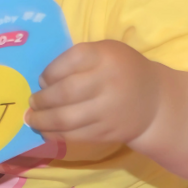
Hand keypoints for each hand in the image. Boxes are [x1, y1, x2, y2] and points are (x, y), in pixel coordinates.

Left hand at [27, 40, 163, 145]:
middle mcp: (108, 82)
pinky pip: (75, 135)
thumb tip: (43, 81)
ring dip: (42, 120)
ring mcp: (109, 110)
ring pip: (66, 118)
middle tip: (32, 102)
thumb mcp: (105, 52)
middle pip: (64, 92)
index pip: (68, 62)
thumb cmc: (121, 70)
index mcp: (104, 56)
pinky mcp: (109, 132)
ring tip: (31, 118)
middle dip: (41, 100)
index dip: (48, 73)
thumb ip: (77, 59)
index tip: (42, 80)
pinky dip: (55, 134)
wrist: (156, 101)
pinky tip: (45, 131)